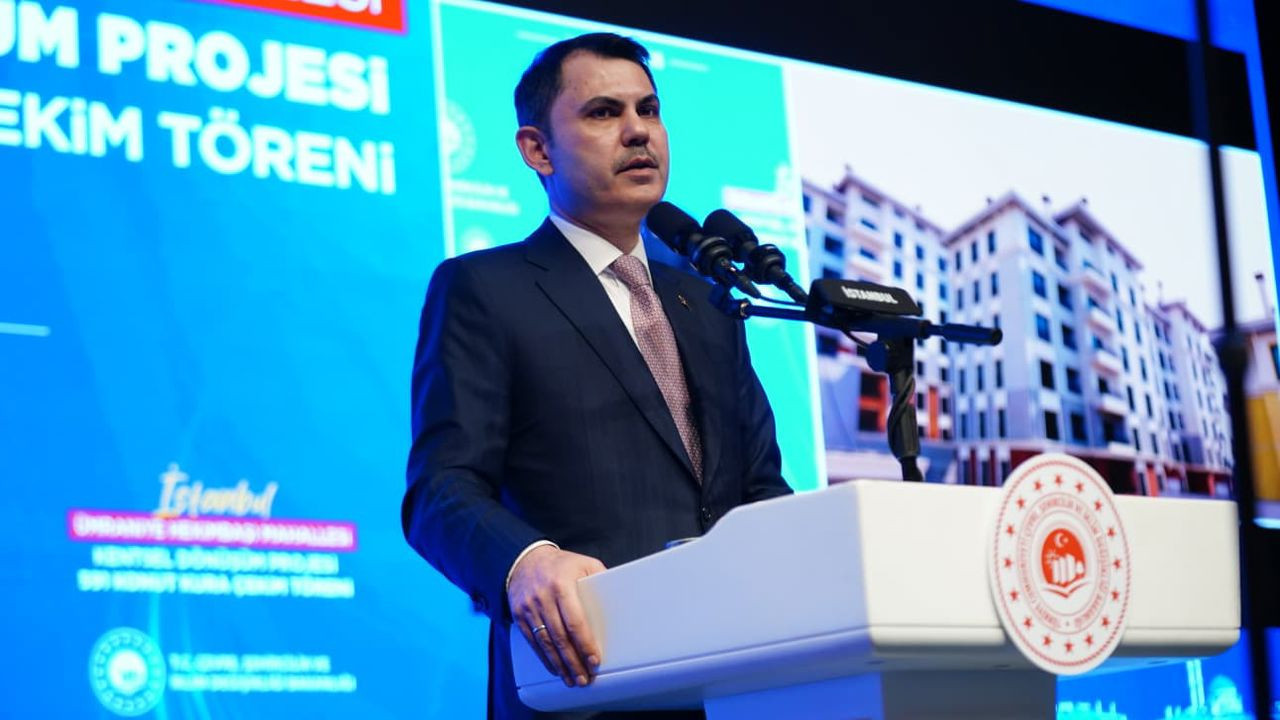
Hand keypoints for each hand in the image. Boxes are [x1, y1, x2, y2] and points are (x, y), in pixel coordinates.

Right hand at [507, 545, 605, 686]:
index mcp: (562, 585)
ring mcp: (529, 608)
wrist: (524, 560)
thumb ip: (600, 579)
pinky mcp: (519, 616)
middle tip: (585, 677)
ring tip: (572, 678)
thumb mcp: (583, 564)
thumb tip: (619, 597)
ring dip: (560, 664)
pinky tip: (555, 668)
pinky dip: (544, 657)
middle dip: (574, 660)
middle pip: (560, 636)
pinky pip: (533, 641)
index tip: (594, 659)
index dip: (585, 643)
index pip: (575, 620)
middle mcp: (544, 597)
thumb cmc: (559, 564)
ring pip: (546, 642)